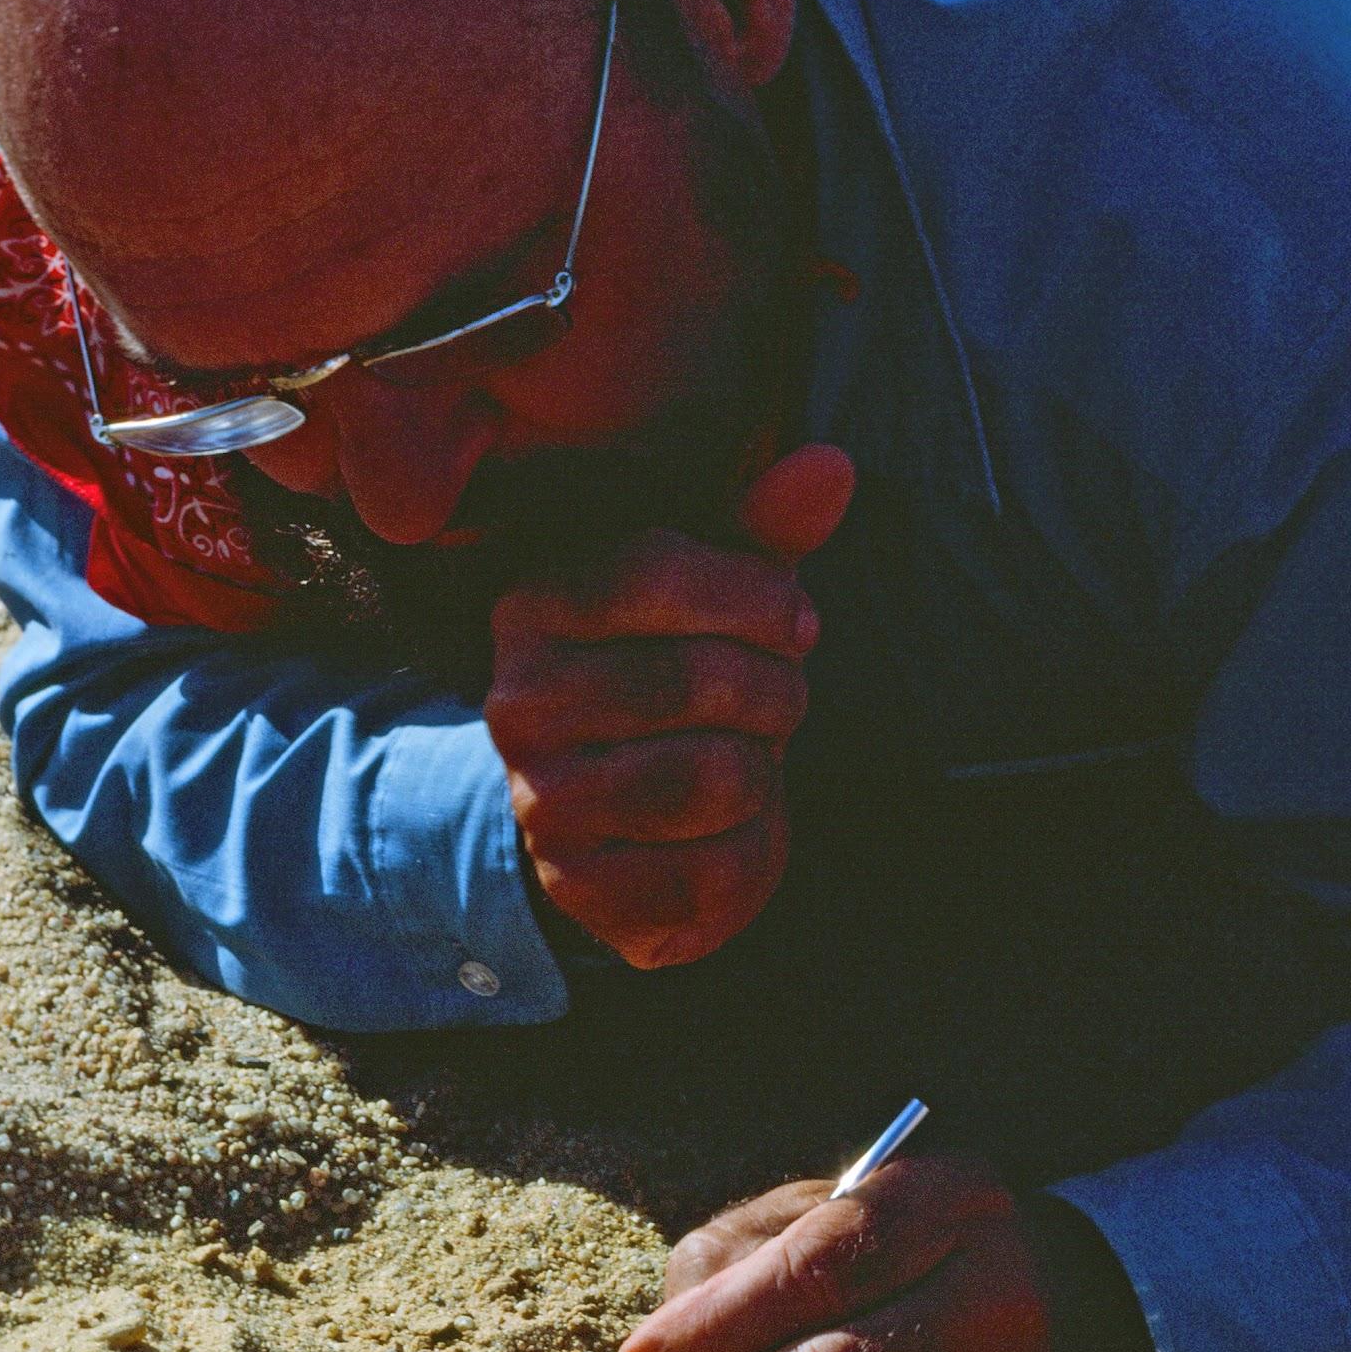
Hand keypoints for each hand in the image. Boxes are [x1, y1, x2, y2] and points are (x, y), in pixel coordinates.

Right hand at [484, 444, 853, 968]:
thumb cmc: (680, 679)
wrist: (629, 826)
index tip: (796, 623)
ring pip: (718, 777)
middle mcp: (519, 702)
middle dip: (777, 693)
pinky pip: (715, 870)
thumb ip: (766, 532)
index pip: (659, 571)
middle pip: (700, 679)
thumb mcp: (714, 595)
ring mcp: (542, 800)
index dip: (759, 597)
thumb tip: (831, 467)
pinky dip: (751, 854)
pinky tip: (723, 833)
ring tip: (744, 765)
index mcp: (536, 606)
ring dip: (764, 774)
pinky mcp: (578, 885)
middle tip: (775, 706)